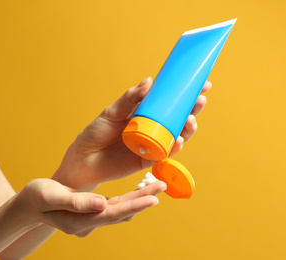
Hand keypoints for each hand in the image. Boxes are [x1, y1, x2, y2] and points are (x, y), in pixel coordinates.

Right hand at [17, 178, 165, 236]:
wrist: (29, 206)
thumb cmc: (37, 198)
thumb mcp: (51, 196)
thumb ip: (76, 202)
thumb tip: (102, 203)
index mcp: (79, 221)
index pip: (112, 214)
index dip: (134, 205)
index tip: (154, 198)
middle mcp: (89, 224)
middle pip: (121, 212)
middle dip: (143, 199)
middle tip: (162, 185)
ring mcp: (92, 220)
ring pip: (122, 210)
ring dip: (139, 198)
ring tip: (157, 184)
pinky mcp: (94, 213)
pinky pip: (117, 207)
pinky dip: (130, 198)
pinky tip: (140, 189)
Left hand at [52, 77, 210, 190]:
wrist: (83, 160)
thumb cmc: (96, 133)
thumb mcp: (112, 112)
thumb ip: (130, 99)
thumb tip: (149, 81)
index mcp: (145, 113)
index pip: (170, 101)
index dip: (186, 93)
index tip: (202, 83)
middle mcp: (153, 127)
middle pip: (179, 117)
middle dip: (193, 109)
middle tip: (201, 99)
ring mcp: (153, 143)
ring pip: (177, 135)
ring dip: (188, 128)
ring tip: (191, 120)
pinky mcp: (150, 159)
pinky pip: (166, 152)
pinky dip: (175, 146)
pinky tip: (179, 140)